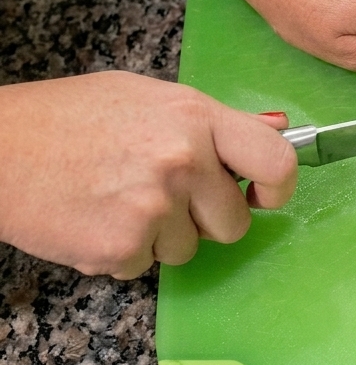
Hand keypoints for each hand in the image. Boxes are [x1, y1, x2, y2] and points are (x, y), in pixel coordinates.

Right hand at [0, 72, 296, 278]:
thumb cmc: (67, 118)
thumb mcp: (149, 98)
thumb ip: (216, 121)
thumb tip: (279, 131)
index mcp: (196, 117)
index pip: (277, 162)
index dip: (278, 187)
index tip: (264, 195)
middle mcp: (183, 161)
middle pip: (235, 223)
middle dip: (206, 219)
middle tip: (162, 194)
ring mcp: (154, 207)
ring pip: (190, 249)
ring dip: (161, 236)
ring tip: (118, 199)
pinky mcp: (122, 246)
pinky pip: (147, 266)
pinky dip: (124, 252)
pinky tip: (95, 218)